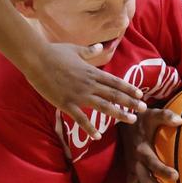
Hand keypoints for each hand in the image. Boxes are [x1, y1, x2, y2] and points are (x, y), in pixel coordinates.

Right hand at [26, 41, 146, 137]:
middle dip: (131, 102)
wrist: (37, 60)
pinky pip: (81, 119)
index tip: (140, 94)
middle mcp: (89, 84)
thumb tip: (100, 46)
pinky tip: (98, 136)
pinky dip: (90, 128)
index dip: (129, 88)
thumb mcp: (75, 49)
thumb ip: (90, 51)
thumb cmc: (55, 53)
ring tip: (132, 119)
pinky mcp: (66, 104)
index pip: (115, 82)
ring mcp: (79, 95)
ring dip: (119, 114)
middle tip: (144, 109)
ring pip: (104, 106)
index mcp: (92, 72)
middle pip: (115, 95)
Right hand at [120, 107, 181, 182]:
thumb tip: (180, 120)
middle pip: (145, 180)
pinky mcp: (129, 172)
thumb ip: (166, 116)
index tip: (176, 176)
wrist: (123, 123)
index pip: (153, 163)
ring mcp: (131, 169)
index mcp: (142, 149)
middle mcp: (135, 162)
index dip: (163, 171)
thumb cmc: (142, 120)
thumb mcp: (152, 114)